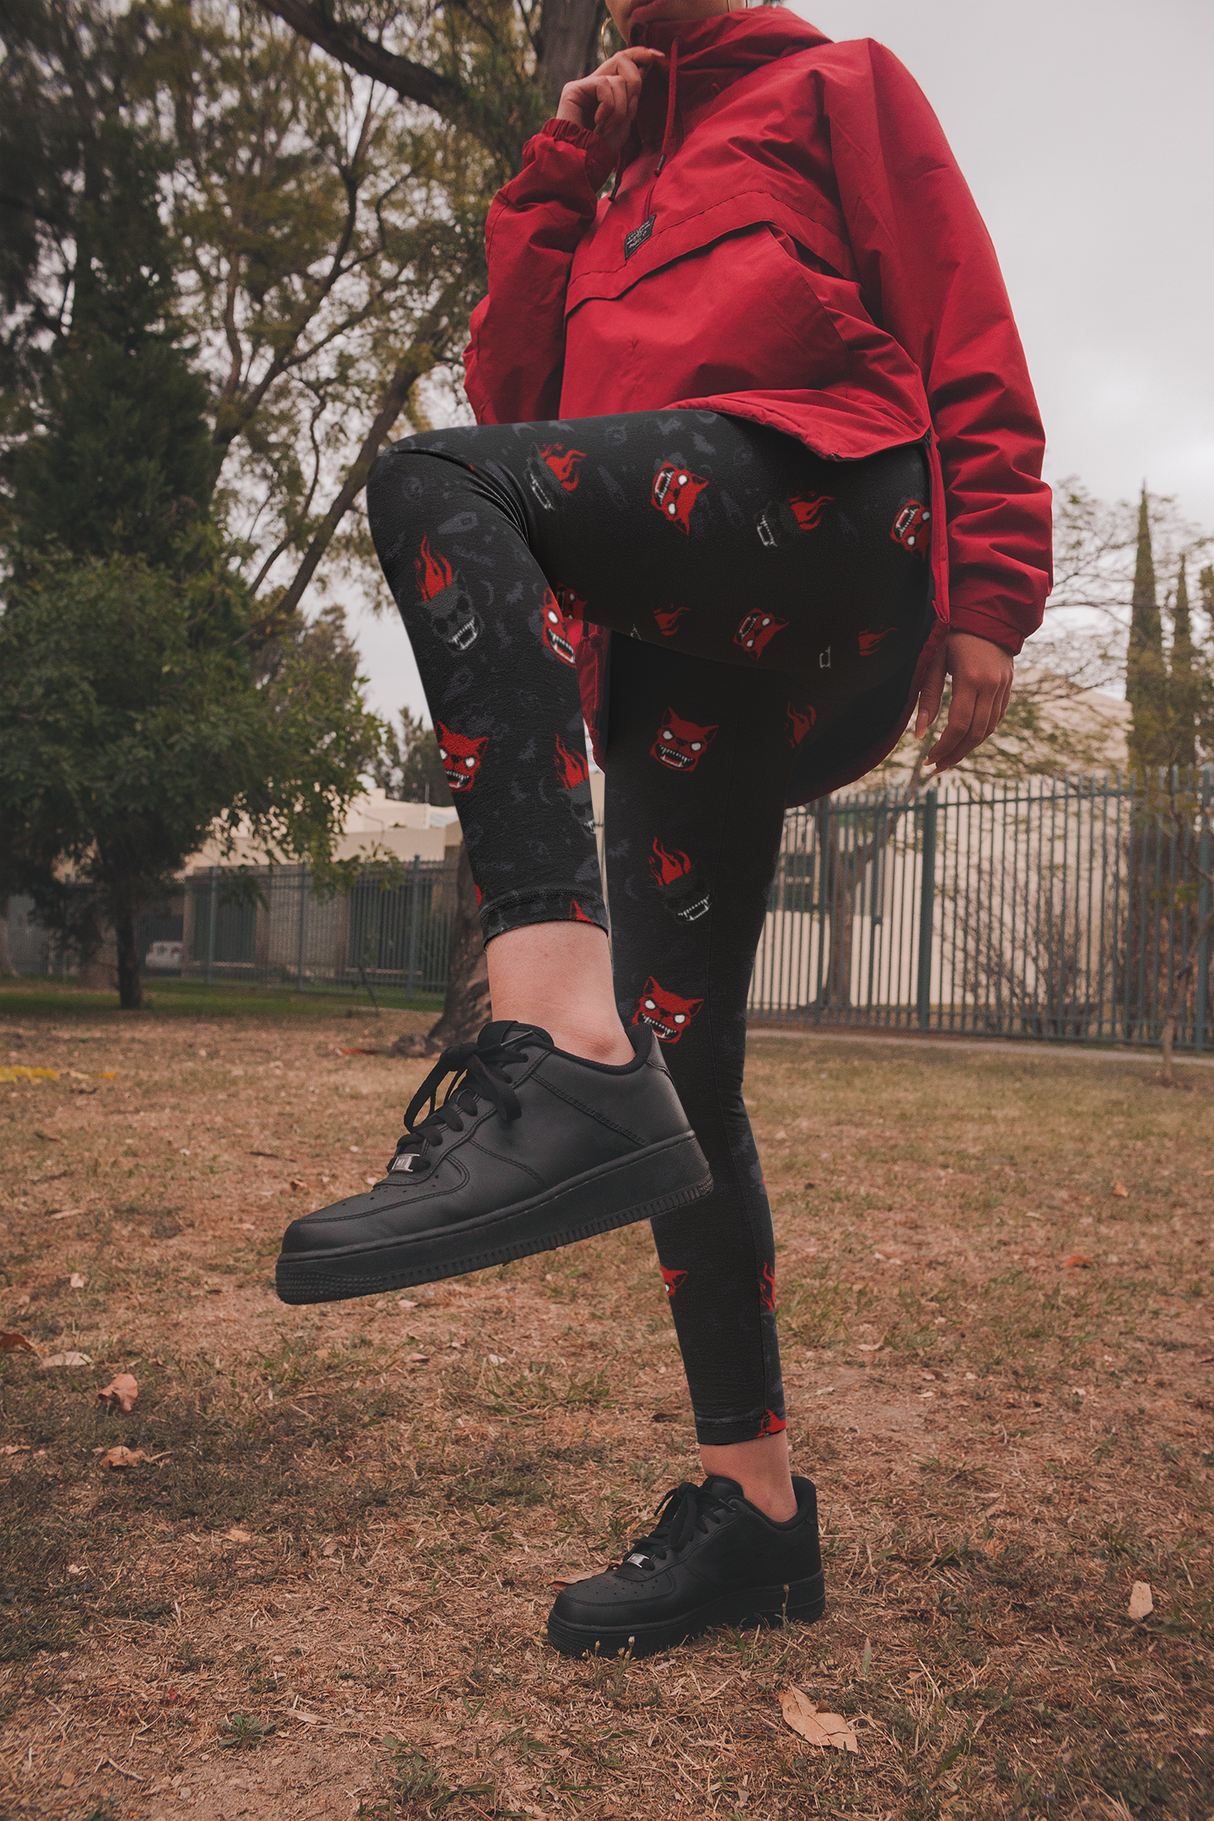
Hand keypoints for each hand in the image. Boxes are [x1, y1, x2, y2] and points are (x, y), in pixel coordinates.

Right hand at [556, 47, 665, 157]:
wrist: (583, 160)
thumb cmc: (603, 146)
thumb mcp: (624, 119)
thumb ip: (632, 97)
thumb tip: (645, 67)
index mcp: (608, 89)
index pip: (624, 61)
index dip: (640, 54)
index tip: (658, 56)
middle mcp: (596, 83)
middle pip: (622, 59)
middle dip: (635, 83)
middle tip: (630, 113)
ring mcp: (584, 85)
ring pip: (618, 80)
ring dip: (621, 108)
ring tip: (609, 127)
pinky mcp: (574, 88)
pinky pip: (604, 85)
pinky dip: (609, 107)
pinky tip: (599, 122)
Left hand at [914, 631, 1013, 773]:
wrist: (988, 617)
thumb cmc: (952, 637)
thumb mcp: (934, 662)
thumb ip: (927, 697)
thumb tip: (920, 734)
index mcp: (970, 678)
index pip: (958, 725)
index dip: (944, 747)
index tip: (928, 759)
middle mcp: (991, 686)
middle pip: (975, 733)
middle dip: (955, 754)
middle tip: (935, 767)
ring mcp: (1003, 687)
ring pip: (988, 729)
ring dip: (968, 748)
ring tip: (947, 758)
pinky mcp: (1008, 688)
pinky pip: (996, 718)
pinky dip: (981, 733)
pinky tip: (965, 740)